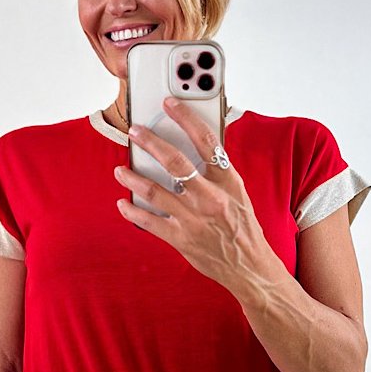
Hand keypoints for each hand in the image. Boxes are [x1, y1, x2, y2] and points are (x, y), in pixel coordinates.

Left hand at [114, 96, 273, 293]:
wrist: (250, 267)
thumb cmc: (242, 227)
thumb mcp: (238, 193)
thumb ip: (218, 171)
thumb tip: (196, 146)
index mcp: (228, 182)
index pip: (207, 141)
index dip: (186, 118)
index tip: (170, 104)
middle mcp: (211, 198)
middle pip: (175, 163)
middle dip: (151, 143)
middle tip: (135, 132)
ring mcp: (194, 220)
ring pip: (155, 191)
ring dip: (133, 177)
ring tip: (121, 169)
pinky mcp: (182, 239)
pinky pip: (150, 222)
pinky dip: (133, 211)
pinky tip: (123, 203)